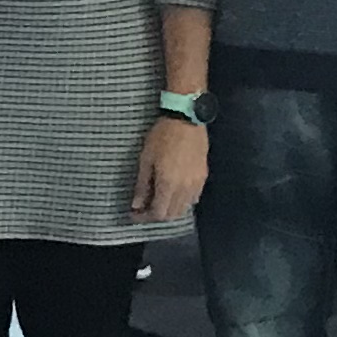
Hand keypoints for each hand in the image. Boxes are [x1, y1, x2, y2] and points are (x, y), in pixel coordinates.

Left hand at [131, 111, 208, 225]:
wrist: (186, 119)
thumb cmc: (162, 136)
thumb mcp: (146, 159)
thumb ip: (142, 185)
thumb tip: (136, 205)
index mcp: (169, 184)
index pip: (158, 213)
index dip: (144, 217)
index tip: (133, 214)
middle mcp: (185, 189)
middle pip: (172, 215)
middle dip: (156, 215)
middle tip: (143, 208)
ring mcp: (197, 184)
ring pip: (183, 209)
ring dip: (169, 210)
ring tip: (156, 201)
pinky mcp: (203, 177)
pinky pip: (193, 198)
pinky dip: (181, 202)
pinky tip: (172, 193)